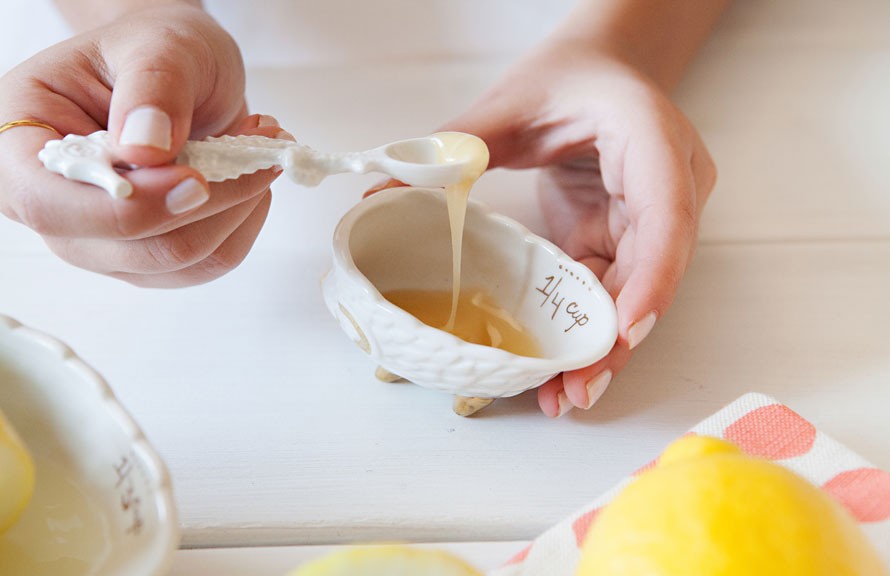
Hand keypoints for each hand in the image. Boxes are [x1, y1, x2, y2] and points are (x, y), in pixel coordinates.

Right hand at [0, 4, 285, 286]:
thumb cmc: (155, 50)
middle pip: (126, 244)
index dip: (126, 206)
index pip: (48, 202)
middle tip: (258, 143)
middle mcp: (51, 202)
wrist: (179, 72)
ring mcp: (99, 239)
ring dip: (236, 210)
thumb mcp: (159, 44)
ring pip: (176, 261)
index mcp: (19, 141)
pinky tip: (250, 180)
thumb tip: (145, 150)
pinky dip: (243, 222)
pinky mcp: (148, 255)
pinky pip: (207, 262)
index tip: (199, 177)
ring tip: (258, 151)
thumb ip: (152, 88)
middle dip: (209, 201)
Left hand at [443, 42, 716, 415]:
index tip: (620, 333)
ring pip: (634, 291)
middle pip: (653, 271)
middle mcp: (670, 185)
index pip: (666, 215)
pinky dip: (585, 327)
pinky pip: (609, 287)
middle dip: (615, 336)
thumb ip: (450, 150)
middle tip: (574, 391)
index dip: (650, 279)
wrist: (599, 66)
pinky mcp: (624, 235)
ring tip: (562, 397)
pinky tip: (560, 366)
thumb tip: (379, 197)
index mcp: (652, 139)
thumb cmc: (565, 76)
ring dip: (601, 346)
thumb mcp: (506, 106)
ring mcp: (651, 216)